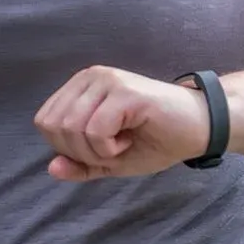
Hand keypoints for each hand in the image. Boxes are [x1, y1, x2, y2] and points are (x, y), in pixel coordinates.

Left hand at [33, 66, 210, 180]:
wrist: (198, 128)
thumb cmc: (156, 139)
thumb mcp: (110, 159)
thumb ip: (80, 164)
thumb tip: (51, 168)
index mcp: (82, 85)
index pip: (45, 121)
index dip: (68, 148)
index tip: (101, 146)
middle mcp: (91, 76)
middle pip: (54, 126)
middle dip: (81, 151)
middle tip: (112, 147)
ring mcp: (108, 80)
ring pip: (73, 129)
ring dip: (97, 151)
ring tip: (122, 142)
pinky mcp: (125, 92)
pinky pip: (95, 131)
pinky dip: (110, 148)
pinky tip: (130, 138)